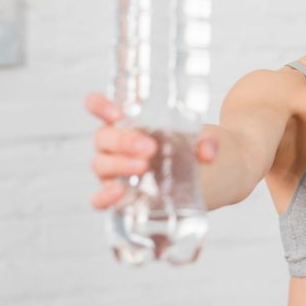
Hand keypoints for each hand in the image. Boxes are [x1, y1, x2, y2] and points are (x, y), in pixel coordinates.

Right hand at [85, 92, 218, 209]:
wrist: (206, 176)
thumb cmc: (191, 146)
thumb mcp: (201, 137)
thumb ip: (208, 141)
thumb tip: (208, 151)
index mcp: (126, 122)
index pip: (97, 106)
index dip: (99, 106)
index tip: (118, 113)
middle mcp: (113, 144)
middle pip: (102, 138)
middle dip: (122, 141)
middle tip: (150, 147)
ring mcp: (112, 170)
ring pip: (100, 165)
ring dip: (119, 165)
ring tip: (144, 167)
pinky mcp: (118, 195)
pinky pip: (100, 199)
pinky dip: (105, 197)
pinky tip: (120, 193)